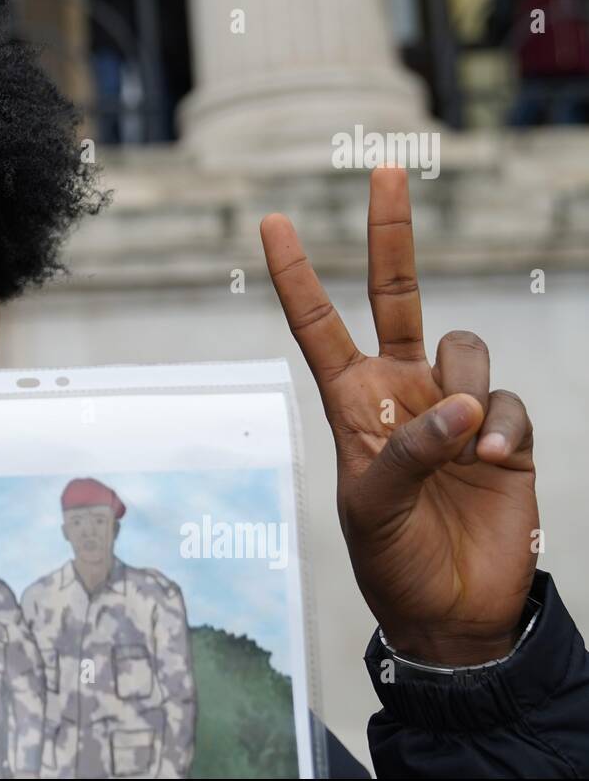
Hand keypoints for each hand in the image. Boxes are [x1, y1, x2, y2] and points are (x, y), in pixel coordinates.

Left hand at [261, 167, 537, 665]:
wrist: (450, 610)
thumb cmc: (392, 559)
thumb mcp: (373, 509)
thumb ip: (406, 452)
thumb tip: (455, 404)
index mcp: (351, 403)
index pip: (318, 326)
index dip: (296, 276)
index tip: (272, 221)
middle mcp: (400, 391)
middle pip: (397, 295)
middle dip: (390, 235)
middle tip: (384, 170)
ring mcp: (452, 408)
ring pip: (466, 347)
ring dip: (465, 386)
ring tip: (463, 445)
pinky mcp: (503, 434)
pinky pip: (507, 402)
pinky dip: (500, 425)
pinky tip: (490, 460)